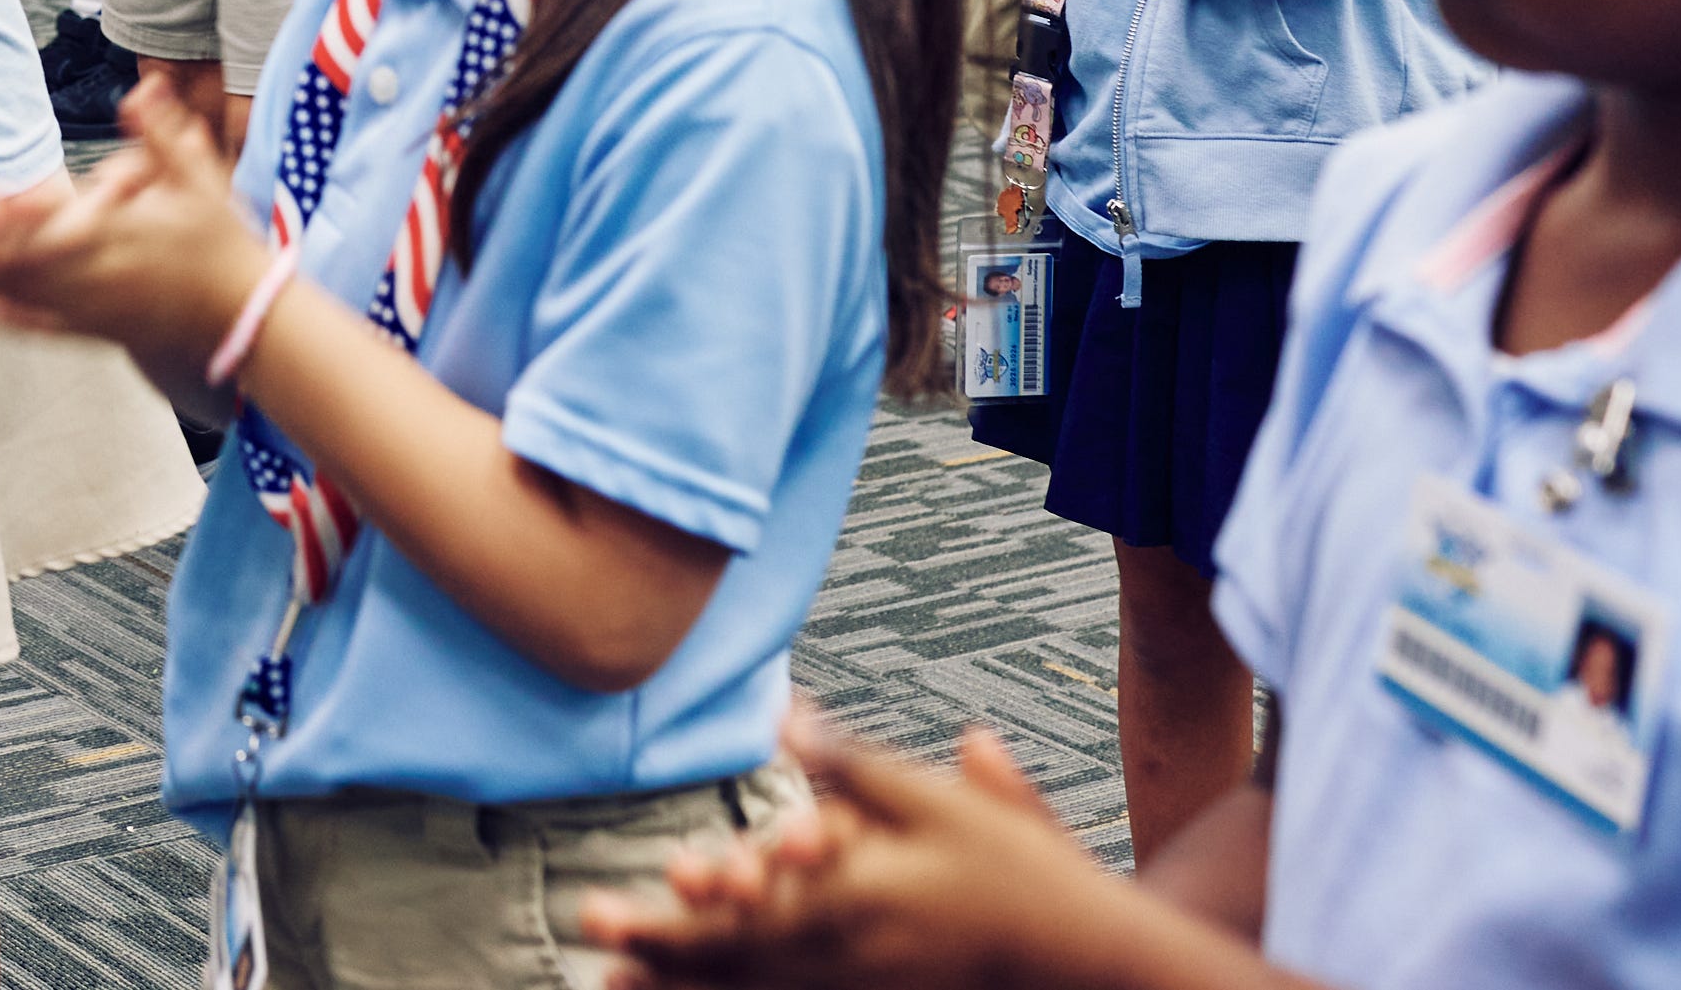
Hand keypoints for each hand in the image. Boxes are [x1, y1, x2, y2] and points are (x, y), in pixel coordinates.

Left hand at [0, 78, 266, 362]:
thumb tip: (143, 86)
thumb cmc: (221, 243)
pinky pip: (36, 323)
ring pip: (18, 291)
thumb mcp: (201, 179)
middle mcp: (96, 276)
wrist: (242, 316)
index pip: (52, 229)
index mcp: (120, 236)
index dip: (11, 220)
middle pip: (16, 262)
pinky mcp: (92, 329)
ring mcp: (90, 307)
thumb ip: (164, 135)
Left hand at [579, 713, 1111, 987]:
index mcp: (853, 900)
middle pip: (731, 963)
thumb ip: (855, 766)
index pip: (738, 916)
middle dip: (656, 954)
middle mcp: (847, 959)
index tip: (601, 913)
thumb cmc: (1018, 872)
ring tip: (612, 983)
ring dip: (683, 989)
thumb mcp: (939, 805)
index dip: (666, 919)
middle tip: (590, 944)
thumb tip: (786, 718)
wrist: (1090, 962)